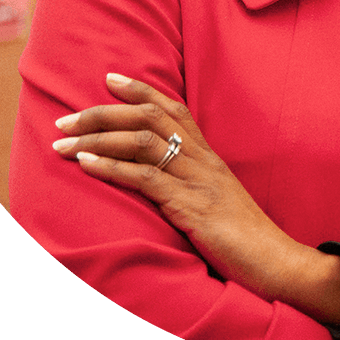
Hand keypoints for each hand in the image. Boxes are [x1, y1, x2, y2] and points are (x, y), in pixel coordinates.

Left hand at [51, 73, 339, 324]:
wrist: (277, 261)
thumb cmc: (245, 238)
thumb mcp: (216, 201)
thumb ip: (192, 183)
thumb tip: (162, 180)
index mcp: (208, 155)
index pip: (173, 108)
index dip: (140, 90)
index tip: (108, 78)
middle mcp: (202, 159)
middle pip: (150, 116)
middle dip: (103, 112)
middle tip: (65, 118)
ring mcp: (197, 179)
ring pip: (142, 141)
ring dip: (97, 138)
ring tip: (63, 141)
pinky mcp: (190, 205)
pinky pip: (145, 178)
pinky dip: (111, 167)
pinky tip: (85, 164)